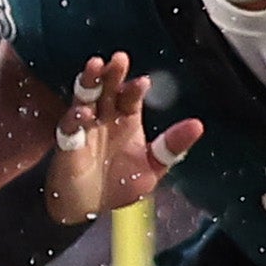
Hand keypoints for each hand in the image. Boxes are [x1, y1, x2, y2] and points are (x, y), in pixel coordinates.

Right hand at [36, 52, 198, 234]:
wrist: (86, 206)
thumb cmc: (119, 185)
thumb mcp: (153, 167)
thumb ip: (172, 147)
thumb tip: (198, 124)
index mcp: (126, 122)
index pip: (130, 98)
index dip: (135, 88)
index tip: (143, 81)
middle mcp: (105, 119)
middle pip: (108, 90)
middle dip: (112, 74)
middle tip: (119, 58)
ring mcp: (85, 129)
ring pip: (85, 98)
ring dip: (89, 82)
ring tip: (95, 65)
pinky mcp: (68, 144)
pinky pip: (69, 127)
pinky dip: (75, 119)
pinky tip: (83, 113)